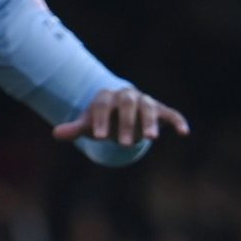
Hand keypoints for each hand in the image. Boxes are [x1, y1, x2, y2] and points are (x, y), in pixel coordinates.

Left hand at [54, 87, 188, 147]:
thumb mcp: (90, 125)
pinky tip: (184, 133)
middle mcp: (127, 96)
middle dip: (126, 122)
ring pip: (148, 107)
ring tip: (151, 139)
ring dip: (149, 122)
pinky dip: (177, 121)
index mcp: (107, 97)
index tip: (101, 137)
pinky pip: (170, 114)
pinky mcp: (160, 111)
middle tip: (125, 144)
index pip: (103, 104)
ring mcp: (145, 102)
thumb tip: (56, 134)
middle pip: (127, 103)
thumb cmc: (104, 121)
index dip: (101, 119)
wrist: (121, 112)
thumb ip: (76, 129)